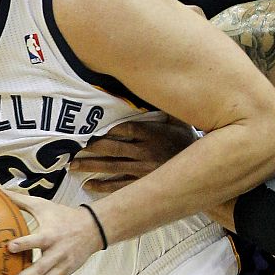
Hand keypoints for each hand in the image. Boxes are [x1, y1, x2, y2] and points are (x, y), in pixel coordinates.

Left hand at [3, 194, 103, 274]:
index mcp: (51, 235)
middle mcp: (57, 253)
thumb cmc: (64, 216)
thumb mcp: (44, 205)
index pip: (37, 239)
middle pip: (41, 269)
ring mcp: (61, 267)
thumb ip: (20, 200)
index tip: (10, 247)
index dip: (25, 243)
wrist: (93, 229)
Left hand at [71, 119, 197, 192]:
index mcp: (153, 134)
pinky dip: (103, 186)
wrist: (203, 170)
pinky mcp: (143, 183)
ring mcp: (143, 170)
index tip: (90, 129)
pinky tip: (88, 185)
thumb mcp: (180, 121)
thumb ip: (165, 108)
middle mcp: (146, 152)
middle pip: (113, 148)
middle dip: (90, 148)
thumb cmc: (188, 143)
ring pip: (112, 167)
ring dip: (91, 166)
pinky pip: (120, 186)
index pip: (126, 130)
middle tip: (71, 148)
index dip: (107, 130)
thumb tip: (154, 88)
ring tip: (72, 166)